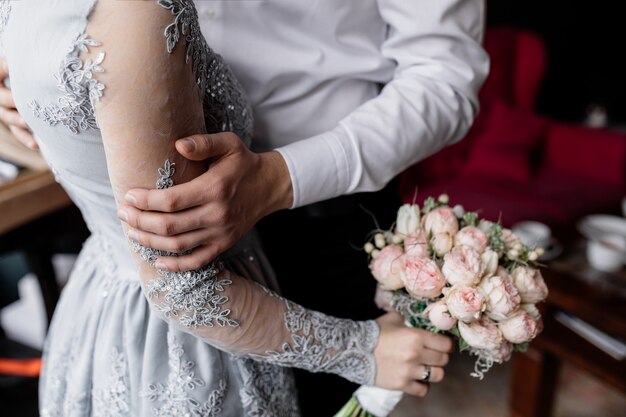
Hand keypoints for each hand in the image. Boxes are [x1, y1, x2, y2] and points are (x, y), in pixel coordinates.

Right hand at [0, 59, 37, 148]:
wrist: (24, 92)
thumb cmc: (27, 76)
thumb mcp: (22, 68)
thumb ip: (24, 66)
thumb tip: (34, 62)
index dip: (4, 69)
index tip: (13, 67)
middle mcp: (0, 96)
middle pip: (3, 98)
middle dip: (12, 100)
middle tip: (22, 101)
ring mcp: (6, 111)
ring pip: (9, 117)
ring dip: (18, 120)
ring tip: (27, 122)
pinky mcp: (15, 123)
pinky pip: (18, 133)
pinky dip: (27, 139)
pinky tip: (36, 145)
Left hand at [118, 132, 292, 270]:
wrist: (270, 186)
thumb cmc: (243, 163)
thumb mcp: (228, 144)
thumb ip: (203, 143)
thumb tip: (178, 145)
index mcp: (214, 188)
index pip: (171, 201)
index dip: (145, 201)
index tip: (129, 195)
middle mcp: (217, 214)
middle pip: (169, 225)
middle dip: (139, 221)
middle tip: (122, 212)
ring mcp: (220, 233)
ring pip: (177, 245)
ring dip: (149, 241)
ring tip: (131, 232)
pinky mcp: (224, 244)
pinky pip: (197, 261)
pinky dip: (176, 265)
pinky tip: (157, 261)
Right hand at [374, 312, 451, 396]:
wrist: (354, 349)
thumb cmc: (374, 332)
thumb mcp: (393, 319)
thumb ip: (407, 319)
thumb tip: (415, 317)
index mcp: (416, 336)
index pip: (445, 344)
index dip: (445, 344)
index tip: (441, 344)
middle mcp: (416, 354)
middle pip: (443, 360)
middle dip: (440, 357)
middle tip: (432, 355)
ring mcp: (409, 371)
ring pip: (437, 375)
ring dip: (434, 371)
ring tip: (426, 367)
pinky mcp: (401, 384)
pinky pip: (423, 389)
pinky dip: (422, 385)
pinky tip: (416, 379)